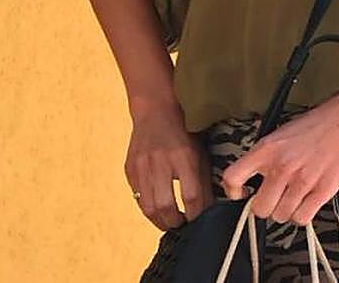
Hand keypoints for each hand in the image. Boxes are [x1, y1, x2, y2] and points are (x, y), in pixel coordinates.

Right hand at [125, 99, 213, 229]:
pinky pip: (137, 197)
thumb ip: (203, 182)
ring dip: (160, 221)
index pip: (191, 195)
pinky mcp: (130, 169)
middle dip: (175, 222)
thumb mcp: (199, 153)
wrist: (155, 112)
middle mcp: (160, 161)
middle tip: (182, 226)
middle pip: (166, 205)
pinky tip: (157, 210)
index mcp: (183, 156)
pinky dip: (148, 209)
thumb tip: (209, 209)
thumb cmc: (182, 133)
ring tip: (169, 223)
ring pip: (148, 207)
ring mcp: (142, 166)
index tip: (198, 221)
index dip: (195, 214)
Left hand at [220, 91, 338, 225]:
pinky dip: (303, 214)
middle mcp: (281, 167)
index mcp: (267, 149)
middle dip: (266, 205)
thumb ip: (266, 155)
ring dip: (286, 209)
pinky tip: (307, 200)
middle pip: (259, 209)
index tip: (241, 193)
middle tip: (275, 196)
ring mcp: (301, 182)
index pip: (233, 177)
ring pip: (280, 216)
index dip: (233, 191)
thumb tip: (254, 177)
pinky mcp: (321, 192)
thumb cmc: (319, 123)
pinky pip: (301, 218)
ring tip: (295, 194)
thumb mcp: (282, 131)